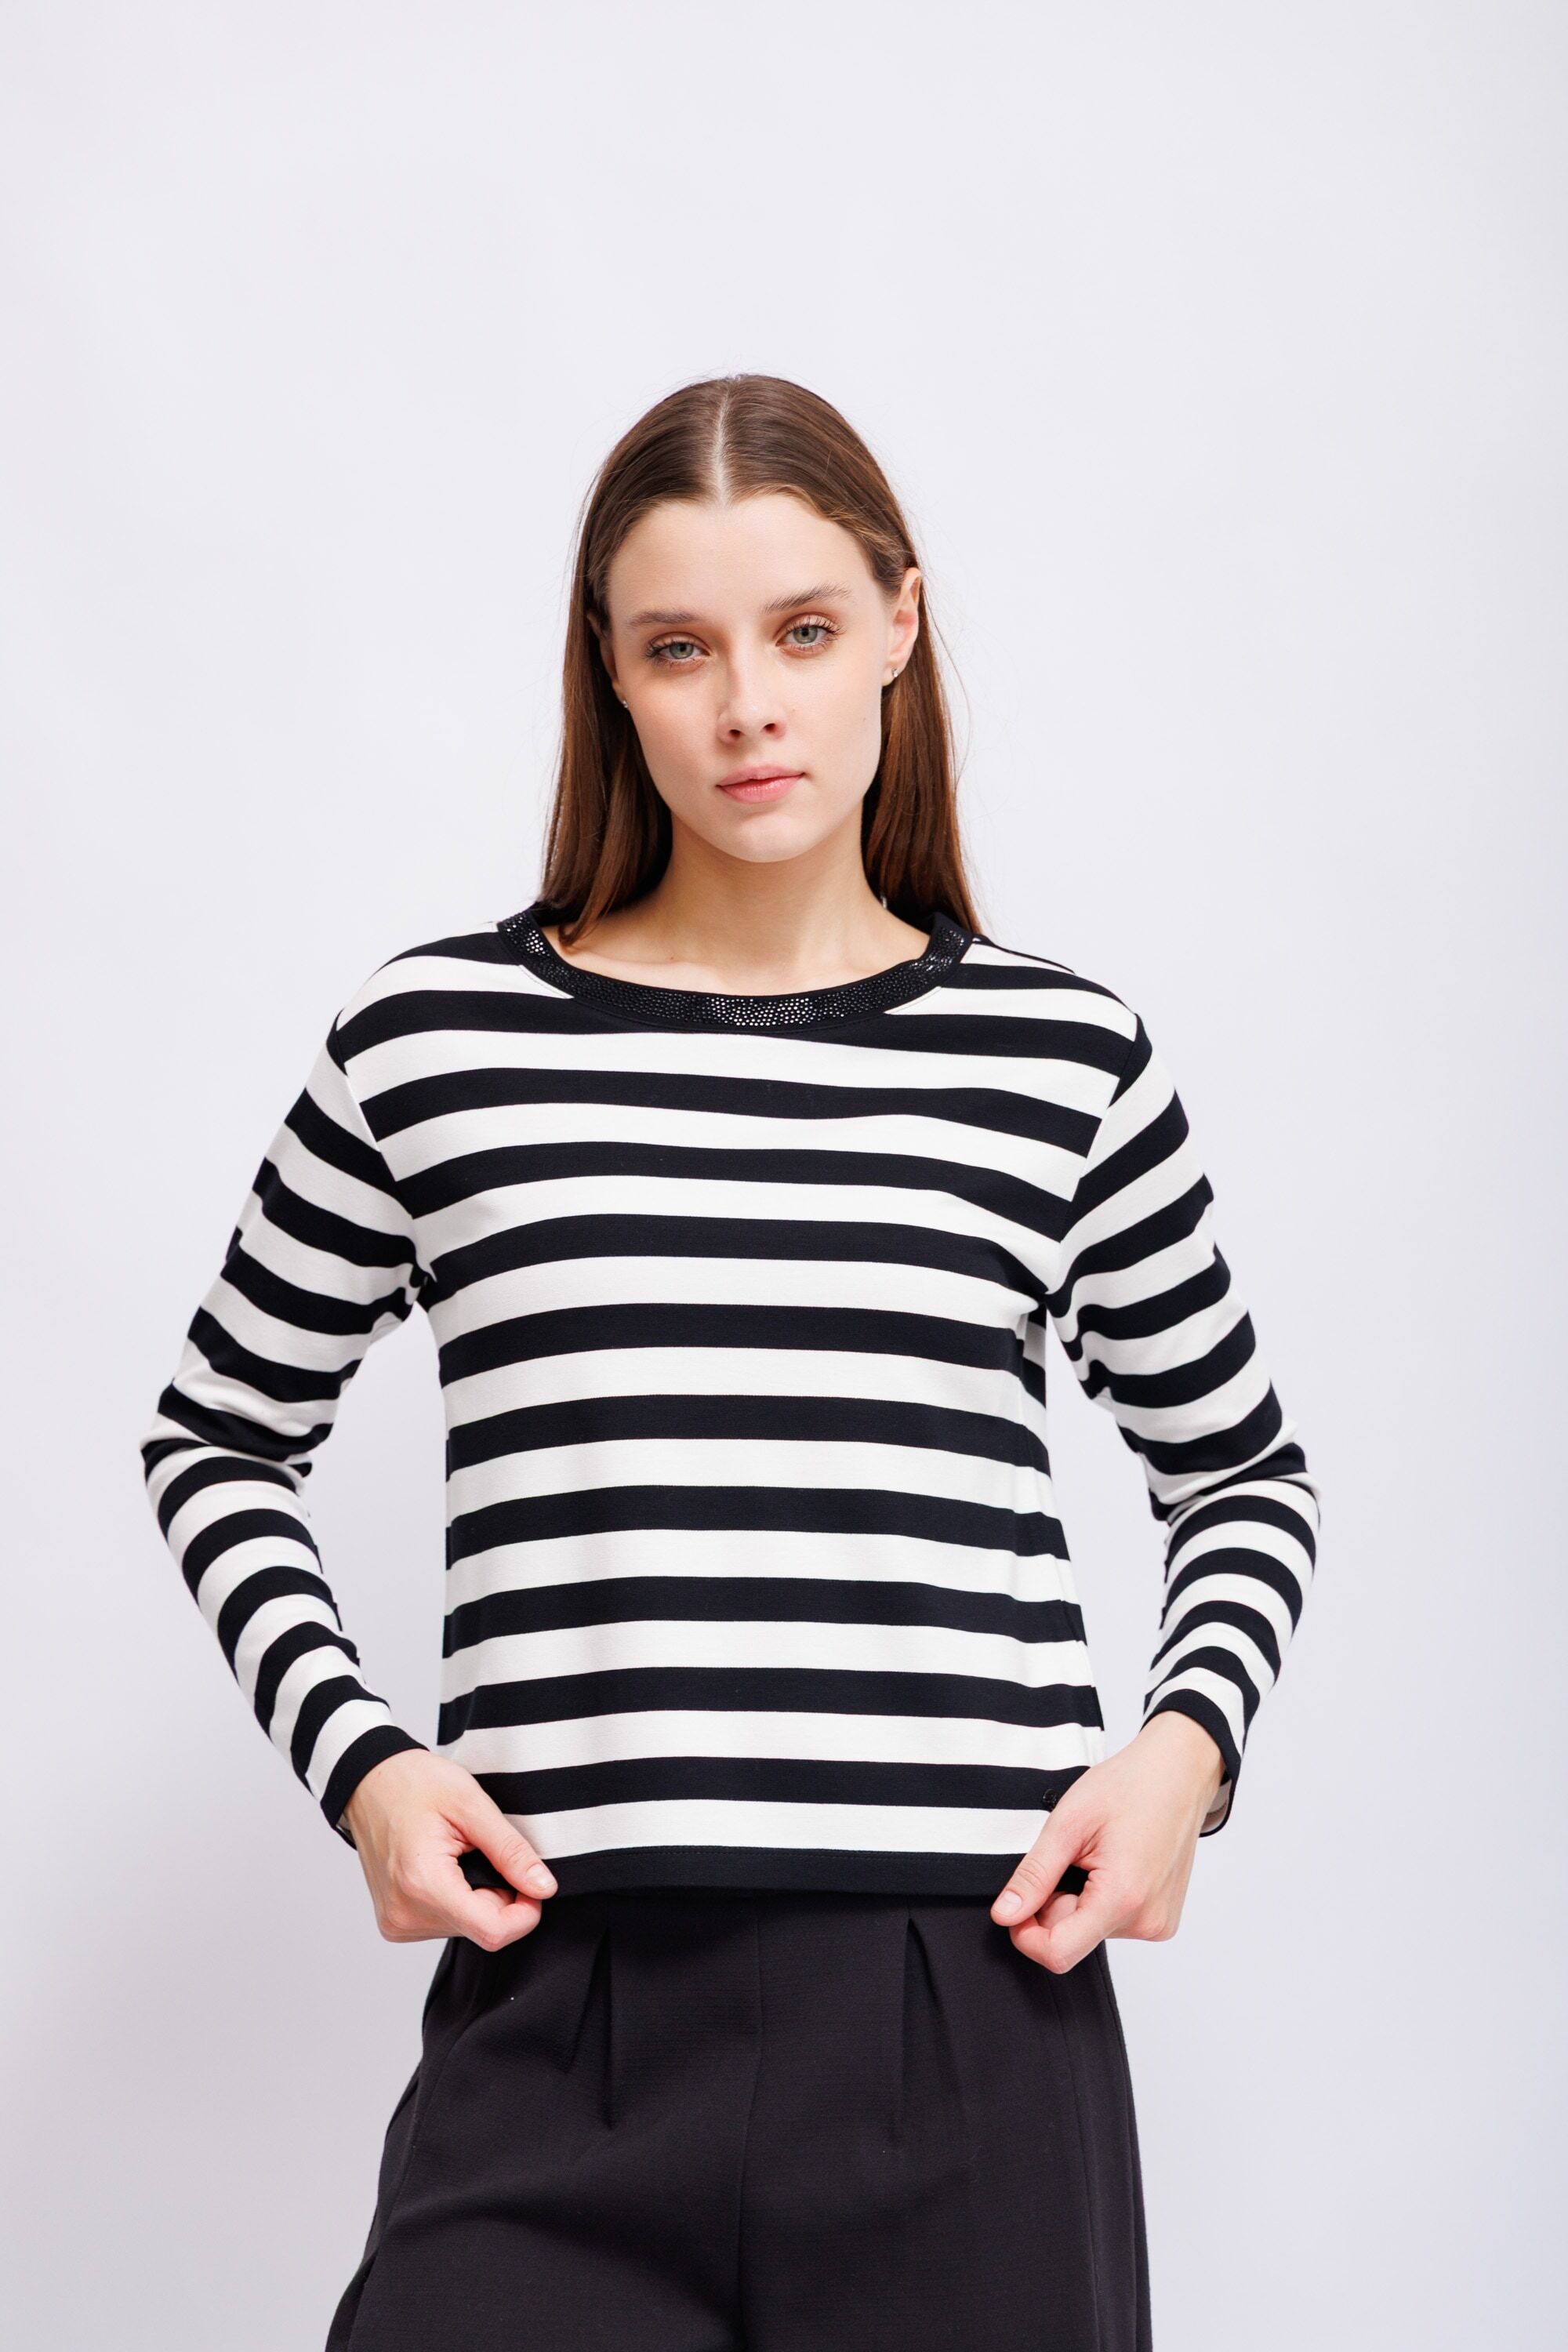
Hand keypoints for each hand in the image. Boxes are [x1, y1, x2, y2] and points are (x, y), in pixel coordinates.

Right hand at [340, 1748, 557, 1950]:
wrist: (370, 1782)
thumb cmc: (414, 1783)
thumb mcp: (471, 1805)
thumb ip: (510, 1850)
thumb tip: (544, 1887)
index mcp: (422, 1884)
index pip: (493, 1932)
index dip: (526, 1912)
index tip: (534, 1882)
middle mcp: (405, 1914)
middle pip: (483, 1929)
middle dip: (501, 1896)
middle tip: (488, 1851)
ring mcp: (397, 1922)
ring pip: (468, 1927)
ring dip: (479, 1896)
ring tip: (462, 1854)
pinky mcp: (396, 1923)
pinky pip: (447, 1922)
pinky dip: (460, 1899)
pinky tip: (447, 1867)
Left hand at [989, 1712, 1226, 1971]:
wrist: (1178, 1773)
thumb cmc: (1129, 1786)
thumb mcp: (1068, 1822)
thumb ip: (1035, 1875)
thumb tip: (1004, 1915)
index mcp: (1122, 1898)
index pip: (1058, 1953)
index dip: (1026, 1934)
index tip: (1017, 1903)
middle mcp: (1146, 1921)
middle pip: (1072, 1939)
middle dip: (1054, 1905)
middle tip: (1067, 1857)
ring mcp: (1158, 1923)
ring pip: (1090, 1930)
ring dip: (1078, 1899)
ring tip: (1095, 1854)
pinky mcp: (1162, 1920)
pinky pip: (1114, 1923)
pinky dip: (1100, 1899)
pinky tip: (1113, 1863)